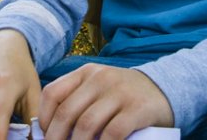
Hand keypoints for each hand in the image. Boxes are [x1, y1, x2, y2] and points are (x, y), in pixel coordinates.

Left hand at [38, 64, 173, 139]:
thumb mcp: (98, 88)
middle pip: (67, 112)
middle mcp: (100, 79)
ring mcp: (120, 92)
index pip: (53, 93)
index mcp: (86, 73)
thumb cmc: (122, 95)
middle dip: (56, 138)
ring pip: (87, 124)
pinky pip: (113, 133)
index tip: (45, 136)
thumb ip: (78, 101)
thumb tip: (52, 131)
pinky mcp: (137, 108)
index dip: (44, 118)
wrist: (162, 89)